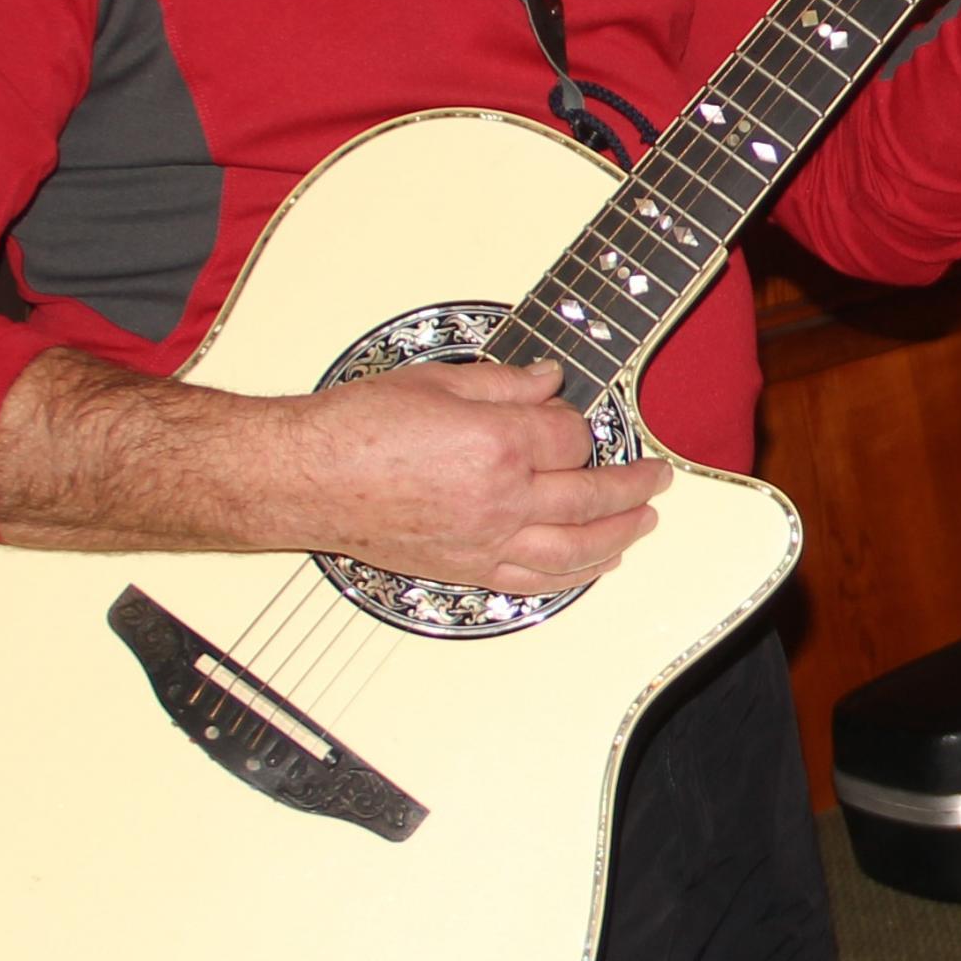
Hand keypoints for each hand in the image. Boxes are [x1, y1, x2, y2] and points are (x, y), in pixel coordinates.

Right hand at [284, 360, 670, 595]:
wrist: (303, 478)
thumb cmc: (354, 429)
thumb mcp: (436, 383)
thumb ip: (504, 383)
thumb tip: (549, 380)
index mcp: (497, 441)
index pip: (571, 435)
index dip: (580, 422)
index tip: (574, 415)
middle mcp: (499, 497)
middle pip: (591, 495)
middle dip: (635, 483)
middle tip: (658, 475)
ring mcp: (484, 540)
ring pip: (576, 549)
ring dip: (620, 535)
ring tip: (645, 521)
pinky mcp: (466, 569)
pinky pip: (535, 580)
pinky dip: (575, 576)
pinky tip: (597, 565)